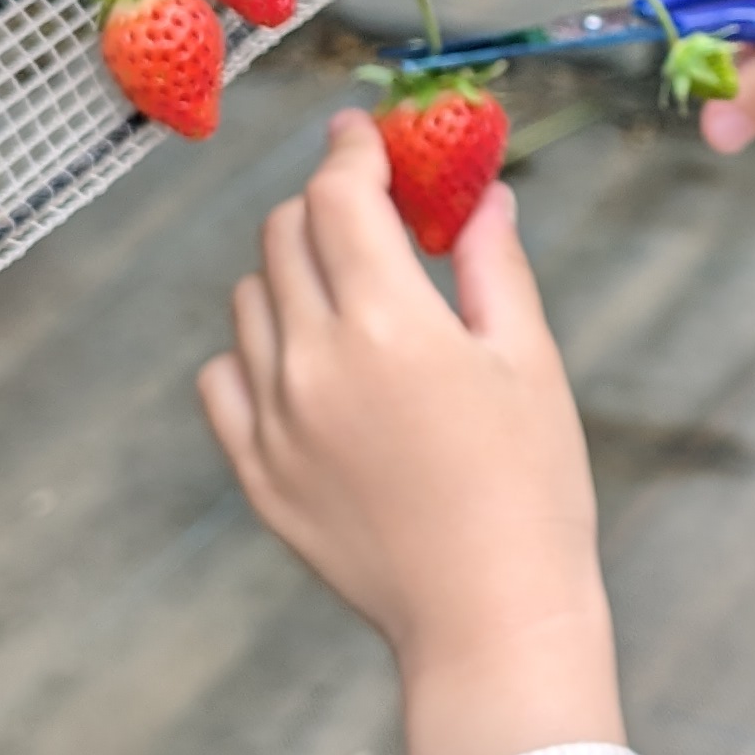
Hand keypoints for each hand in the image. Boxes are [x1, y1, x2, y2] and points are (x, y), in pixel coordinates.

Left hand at [197, 112, 621, 754]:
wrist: (488, 620)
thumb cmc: (530, 491)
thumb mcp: (528, 363)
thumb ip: (493, 265)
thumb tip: (484, 195)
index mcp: (388, 324)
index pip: (339, 196)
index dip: (350, 150)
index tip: (362, 134)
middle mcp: (314, 362)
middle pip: (285, 235)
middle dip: (325, 205)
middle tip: (369, 212)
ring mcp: (274, 421)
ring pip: (249, 301)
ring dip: (291, 273)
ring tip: (349, 295)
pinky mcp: (257, 473)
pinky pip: (224, 379)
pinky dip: (255, 352)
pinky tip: (306, 364)